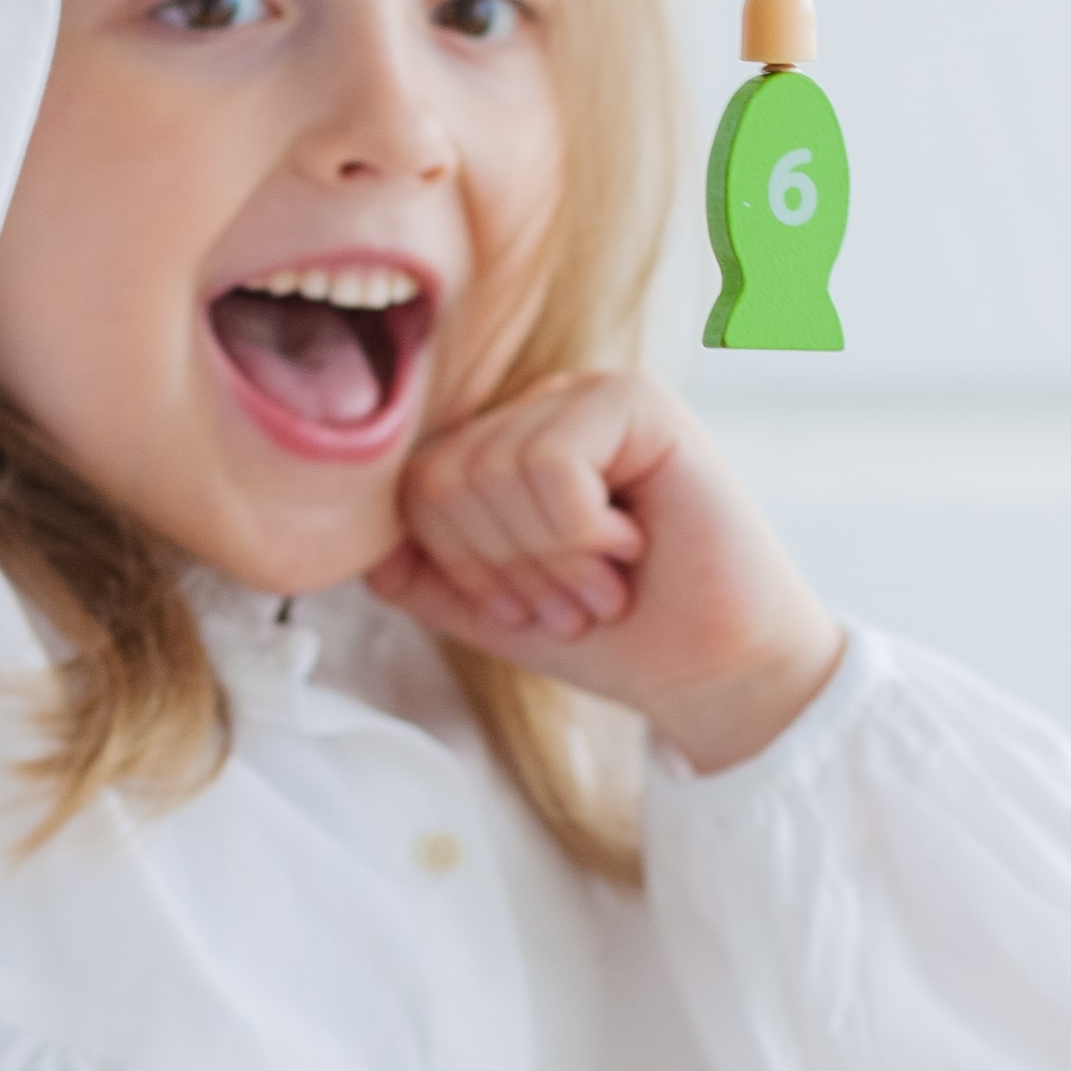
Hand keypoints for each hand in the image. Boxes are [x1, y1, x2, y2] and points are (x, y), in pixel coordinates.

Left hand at [370, 371, 843, 774]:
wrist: (712, 674)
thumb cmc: (615, 636)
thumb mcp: (490, 609)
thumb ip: (419, 571)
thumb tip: (358, 540)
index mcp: (504, 444)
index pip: (415, 487)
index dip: (462, 566)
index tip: (528, 606)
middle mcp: (542, 409)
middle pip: (444, 478)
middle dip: (505, 567)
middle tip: (573, 598)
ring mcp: (590, 396)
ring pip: (493, 471)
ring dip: (551, 559)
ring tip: (603, 580)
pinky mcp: (638, 402)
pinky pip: (551, 465)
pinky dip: (582, 533)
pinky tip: (633, 545)